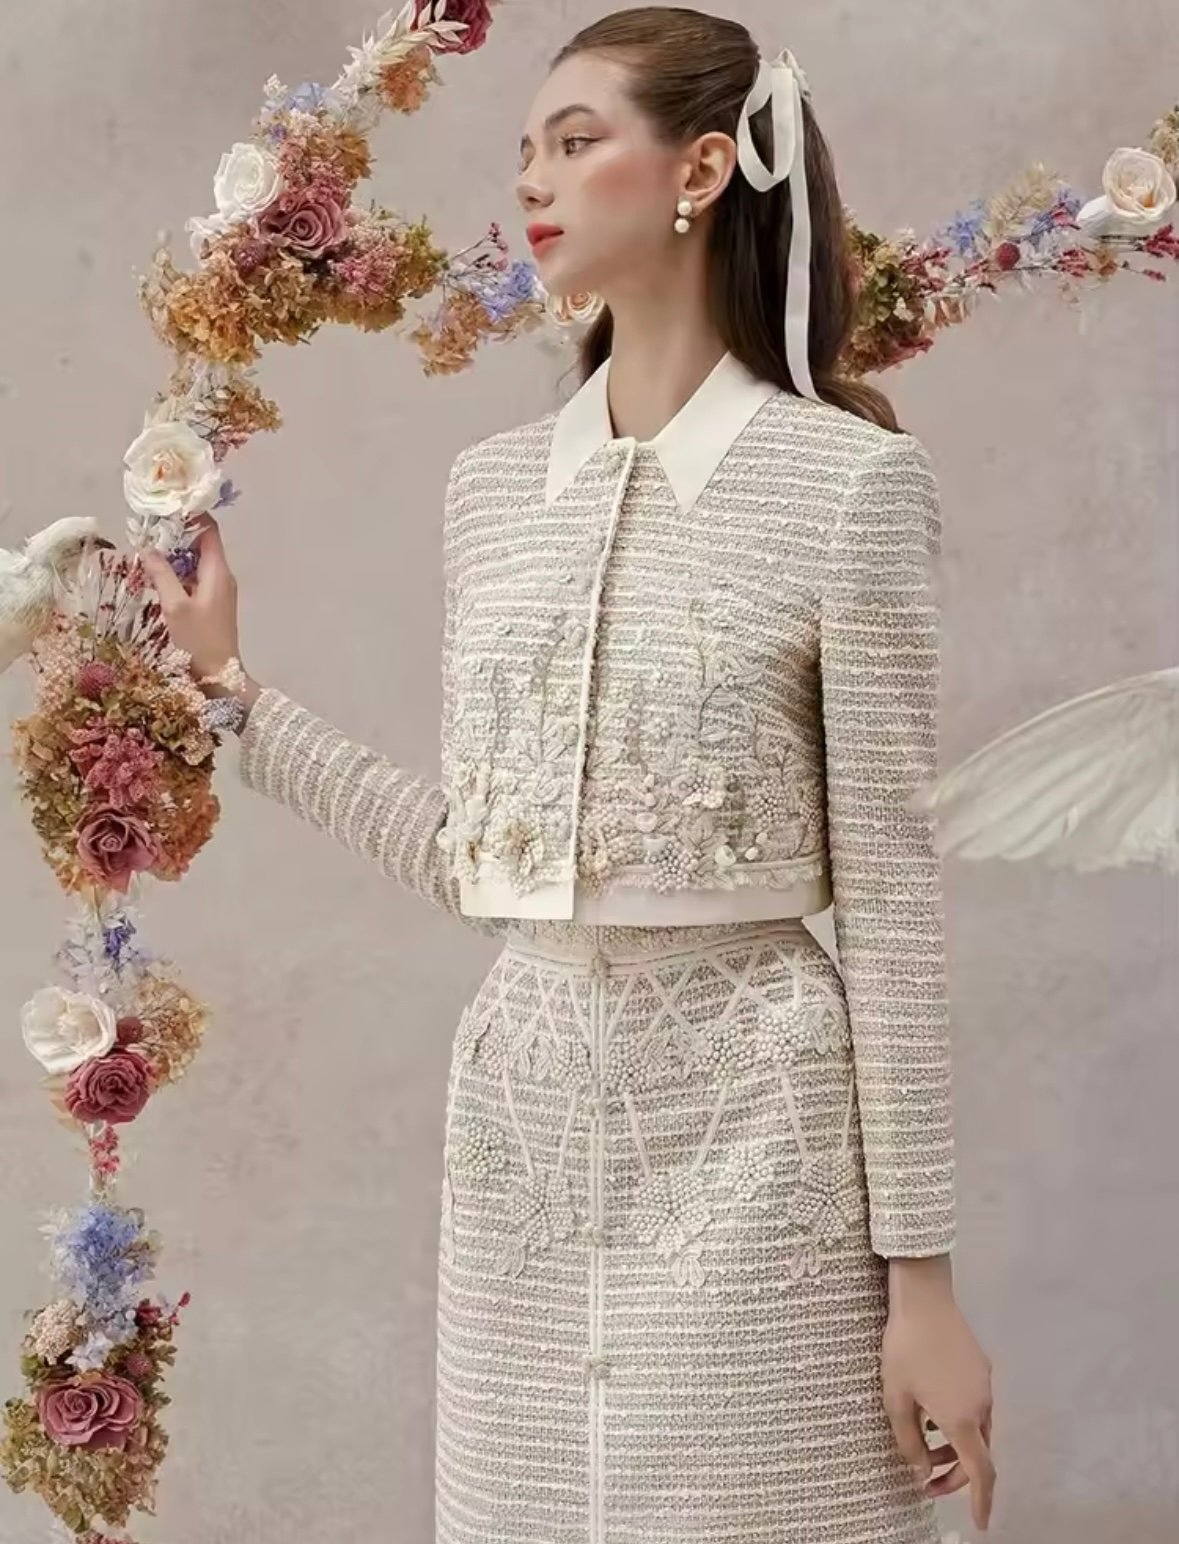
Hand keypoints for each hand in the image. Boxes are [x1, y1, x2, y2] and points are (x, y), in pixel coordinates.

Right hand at [138, 515, 254, 697]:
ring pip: (195, 562)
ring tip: (146, 549)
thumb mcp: (175, 606)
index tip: (164, 508)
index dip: (190, 515)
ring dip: (174, 555)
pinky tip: (157, 576)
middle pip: (201, 543)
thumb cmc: (199, 642)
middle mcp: (222, 576)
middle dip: (176, 534)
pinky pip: (194, 579)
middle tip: (147, 529)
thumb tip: (147, 548)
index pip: (209, 530)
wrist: (221, 678)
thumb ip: (161, 574)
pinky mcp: (212, 605)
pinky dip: (177, 573)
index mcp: (218, 571)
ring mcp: (218, 591)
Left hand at [882, 1263, 995, 1530]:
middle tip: (926, 1478)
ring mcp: (984, 1384)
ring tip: (924, 1442)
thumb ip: (908, 1440)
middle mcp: (982, 1405)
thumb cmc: (905, 1348)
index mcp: (962, 1419)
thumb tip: (919, 1471)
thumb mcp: (896, 1398)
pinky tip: (933, 1409)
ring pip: (977, 1429)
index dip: (982, 1501)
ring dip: (956, 1445)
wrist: (924, 1297)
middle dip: (955, 1473)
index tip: (981, 1523)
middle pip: (978, 1453)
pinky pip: (975, 1406)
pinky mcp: (980, 1366)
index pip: (981, 1472)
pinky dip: (959, 1420)